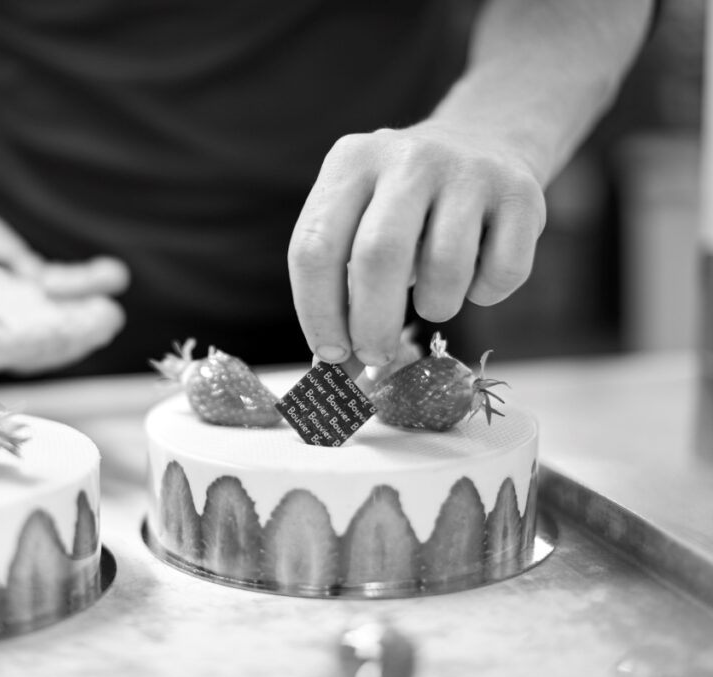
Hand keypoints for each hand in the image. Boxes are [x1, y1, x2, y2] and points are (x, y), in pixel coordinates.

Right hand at [0, 195, 129, 372]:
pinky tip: (114, 275)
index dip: (19, 342)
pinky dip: (87, 284)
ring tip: (113, 310)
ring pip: (51, 322)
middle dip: (66, 336)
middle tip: (104, 322)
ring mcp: (6, 306)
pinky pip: (60, 290)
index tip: (55, 333)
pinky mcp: (24, 285)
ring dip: (84, 319)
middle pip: (29, 340)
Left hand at [288, 121, 545, 366]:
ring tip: (433, 298)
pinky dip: (486, 294)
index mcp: (351, 163)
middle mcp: (407, 159)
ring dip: (435, 307)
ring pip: (446, 268)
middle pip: (378, 257)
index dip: (317, 312)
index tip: (330, 353)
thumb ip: (340, 286)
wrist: (485, 142)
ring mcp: (468, 171)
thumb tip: (338, 375)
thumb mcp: (360, 220)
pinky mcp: (522, 193)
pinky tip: (477, 275)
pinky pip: (502, 273)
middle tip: (375, 355)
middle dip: (372, 324)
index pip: (315, 247)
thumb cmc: (406, 207)